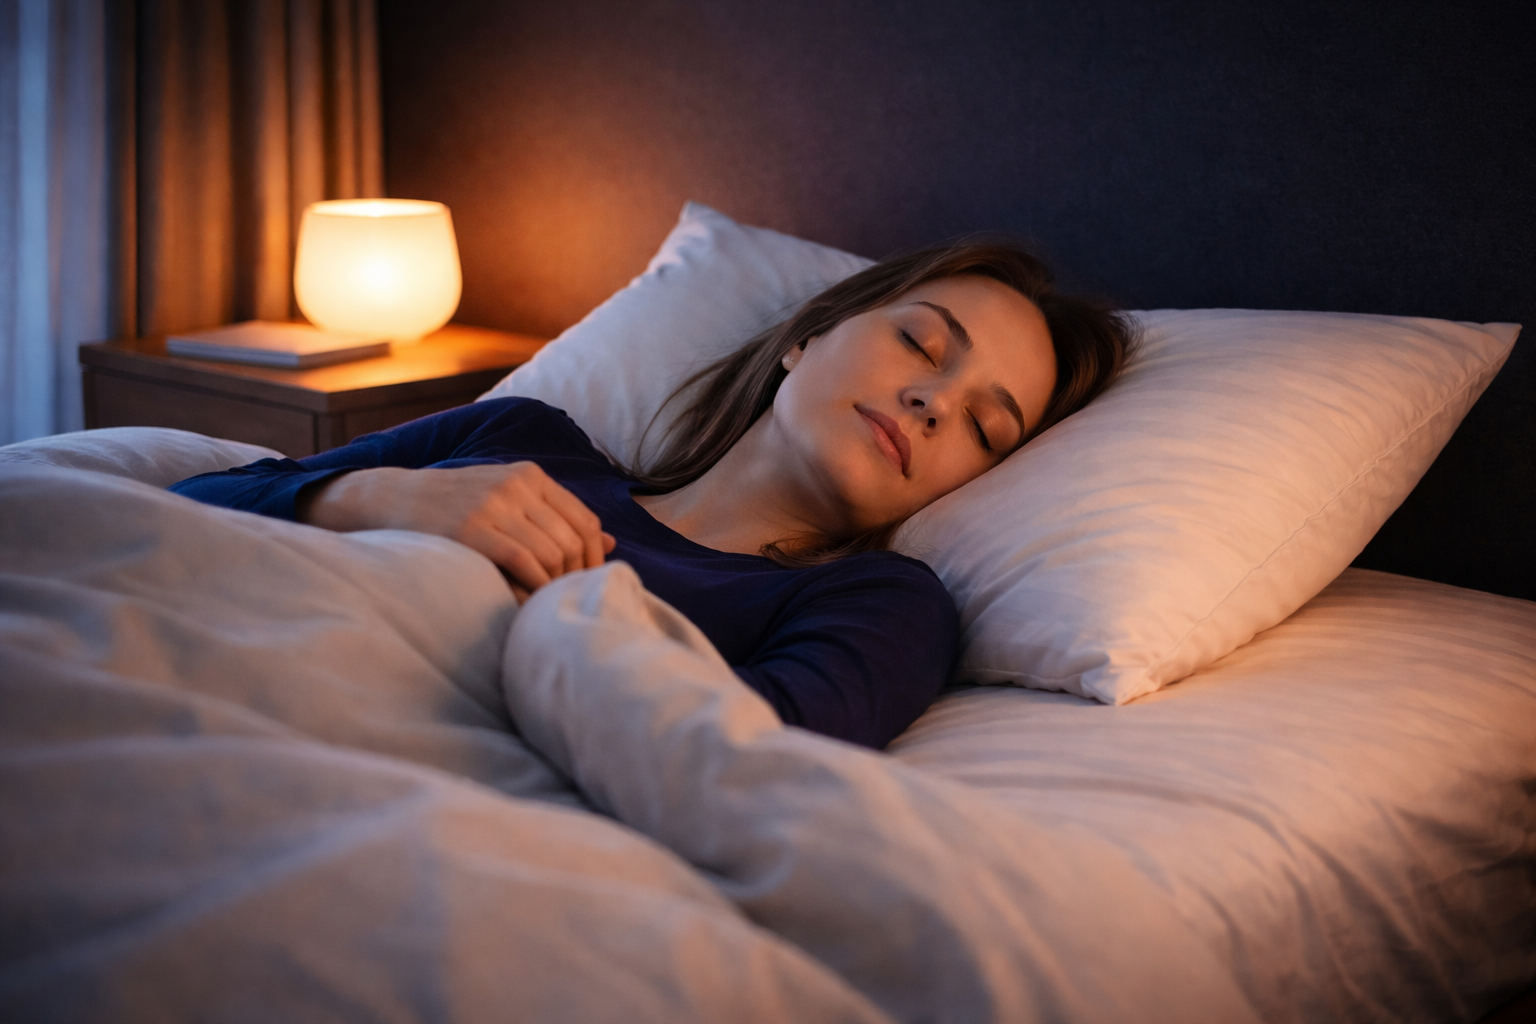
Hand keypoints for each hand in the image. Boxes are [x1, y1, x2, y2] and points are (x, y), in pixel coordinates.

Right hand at [301, 463, 615, 599]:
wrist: (393, 499)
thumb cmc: (456, 507)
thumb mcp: (508, 500)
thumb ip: (556, 518)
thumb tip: (612, 543)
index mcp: (532, 476)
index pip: (585, 521)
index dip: (595, 558)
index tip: (588, 584)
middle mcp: (519, 485)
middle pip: (573, 540)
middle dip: (577, 576)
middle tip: (568, 601)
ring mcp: (495, 504)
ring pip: (552, 553)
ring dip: (555, 585)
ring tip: (547, 604)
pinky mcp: (473, 528)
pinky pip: (523, 562)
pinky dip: (533, 587)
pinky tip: (528, 602)